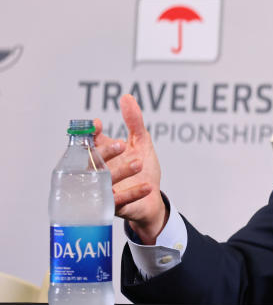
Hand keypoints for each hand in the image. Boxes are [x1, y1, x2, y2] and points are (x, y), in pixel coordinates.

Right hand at [94, 94, 166, 243]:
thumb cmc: (143, 168)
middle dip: (105, 152)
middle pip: (93, 161)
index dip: (90, 134)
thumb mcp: (141, 142)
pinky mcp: (114, 207)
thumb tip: (127, 97)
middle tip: (122, 144)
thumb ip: (134, 121)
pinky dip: (132, 193)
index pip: (88, 143)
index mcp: (101, 154)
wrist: (152, 198)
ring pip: (105, 181)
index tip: (98, 125)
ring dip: (121, 172)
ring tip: (139, 162)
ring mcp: (104, 190)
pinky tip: (148, 186)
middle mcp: (98, 172)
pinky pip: (120, 202)